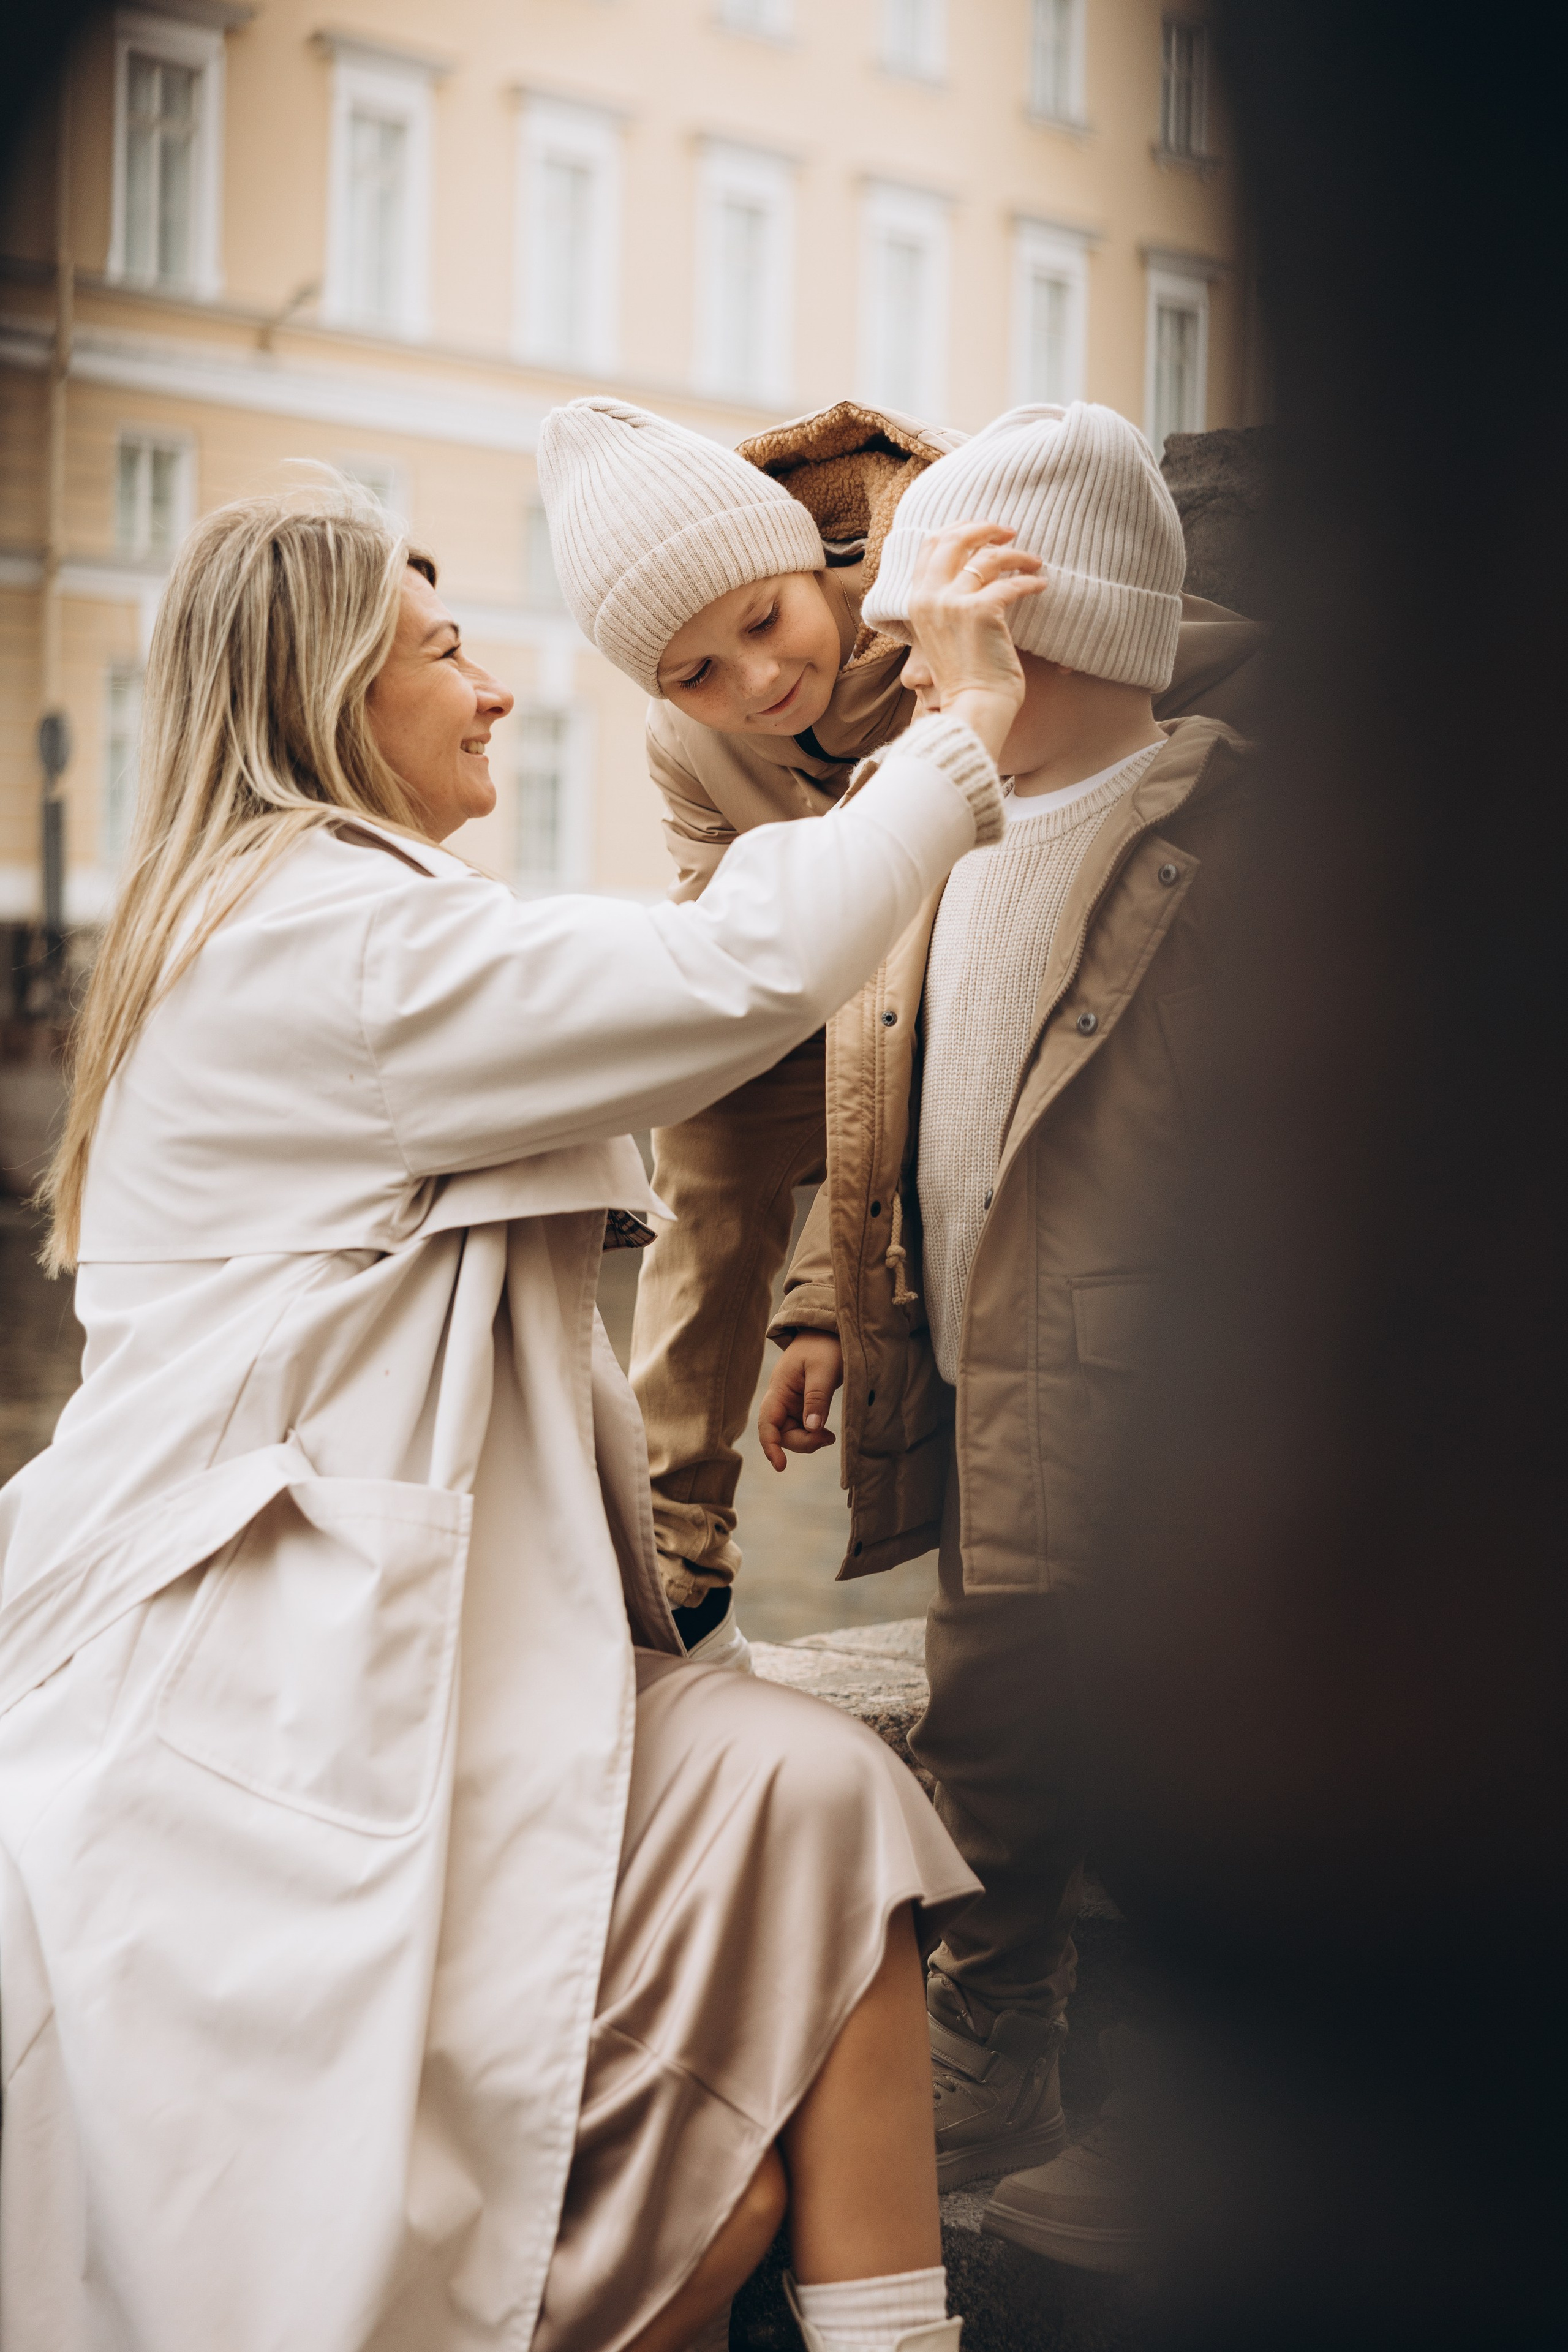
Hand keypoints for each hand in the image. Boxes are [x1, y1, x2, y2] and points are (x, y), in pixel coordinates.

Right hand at [758, 1333, 844, 1471]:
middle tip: (828, 1439)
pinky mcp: (802, 1407)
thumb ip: (817, 1398)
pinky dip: (812, 1435)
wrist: (829, 1332)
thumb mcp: (823, 1369)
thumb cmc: (824, 1346)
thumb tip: (813, 1428)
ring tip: (830, 1437)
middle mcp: (781, 1399)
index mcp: (779, 1388)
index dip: (771, 1446)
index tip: (781, 1466)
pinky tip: (826, 1434)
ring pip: (792, 1434)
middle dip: (801, 1443)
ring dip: (808, 1441)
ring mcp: (791, 1404)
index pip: (768, 1423)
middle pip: (780, 1434)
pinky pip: (802, 1429)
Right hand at [906, 523, 1047, 761]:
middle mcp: (929, 597)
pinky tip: (1041, 586)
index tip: (983, 529)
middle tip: (1011, 532)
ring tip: (1034, 561)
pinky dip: (1030, 581)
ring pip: (988, 557)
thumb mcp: (943, 634)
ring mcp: (952, 603)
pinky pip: (1011, 583)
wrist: (973, 708)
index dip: (959, 529)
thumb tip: (975, 570)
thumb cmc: (965, 679)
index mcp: (917, 601)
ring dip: (1016, 554)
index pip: (931, 546)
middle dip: (986, 528)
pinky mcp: (980, 611)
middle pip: (954, 539)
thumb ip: (947, 603)